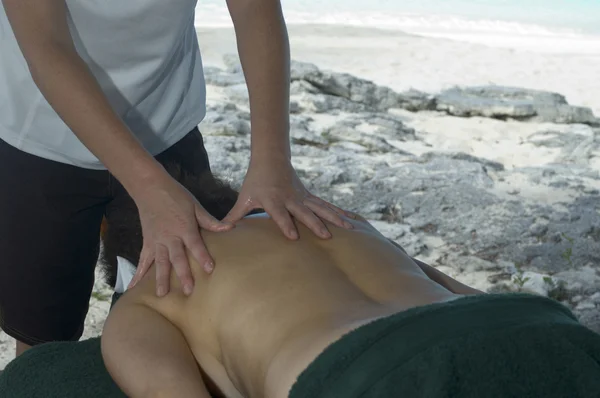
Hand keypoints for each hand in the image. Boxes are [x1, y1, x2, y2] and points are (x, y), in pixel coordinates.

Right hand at [128, 174, 232, 295]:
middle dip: (183, 274)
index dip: (203, 256)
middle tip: (188, 291)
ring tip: (161, 295)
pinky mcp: (147, 242)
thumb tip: (229, 227)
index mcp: (184, 227)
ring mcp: (156, 241)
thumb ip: (209, 221)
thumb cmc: (176, 195)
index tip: (210, 269)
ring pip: (159, 262)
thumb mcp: (195, 206)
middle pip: (177, 258)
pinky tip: (134, 287)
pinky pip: (143, 260)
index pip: (195, 244)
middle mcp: (169, 237)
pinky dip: (138, 274)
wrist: (150, 188)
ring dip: (160, 279)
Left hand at [224, 157, 353, 238]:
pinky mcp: (309, 197)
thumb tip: (219, 231)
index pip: (279, 214)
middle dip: (316, 224)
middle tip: (326, 236)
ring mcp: (303, 197)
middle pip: (305, 212)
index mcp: (273, 200)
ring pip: (321, 208)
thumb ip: (233, 216)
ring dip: (335, 218)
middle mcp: (291, 198)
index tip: (293, 237)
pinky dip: (339, 213)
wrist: (271, 158)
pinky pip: (326, 206)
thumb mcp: (244, 197)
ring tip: (350, 229)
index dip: (286, 224)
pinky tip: (351, 221)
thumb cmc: (255, 181)